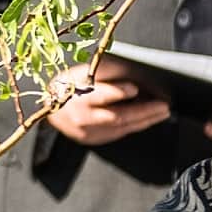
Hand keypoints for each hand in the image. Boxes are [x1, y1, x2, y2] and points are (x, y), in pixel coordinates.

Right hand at [46, 60, 169, 146]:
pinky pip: (117, 134)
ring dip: (145, 120)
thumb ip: (107, 72)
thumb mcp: (82, 71)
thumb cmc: (67, 86)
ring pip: (121, 128)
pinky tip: (146, 120)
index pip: (100, 95)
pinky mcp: (92, 140)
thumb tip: (132, 73)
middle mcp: (82, 117)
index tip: (135, 88)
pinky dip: (134, 126)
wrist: (48, 108)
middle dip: (144, 111)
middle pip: (117, 116)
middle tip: (163, 105)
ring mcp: (87, 132)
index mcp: (77, 96)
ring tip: (162, 112)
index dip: (119, 92)